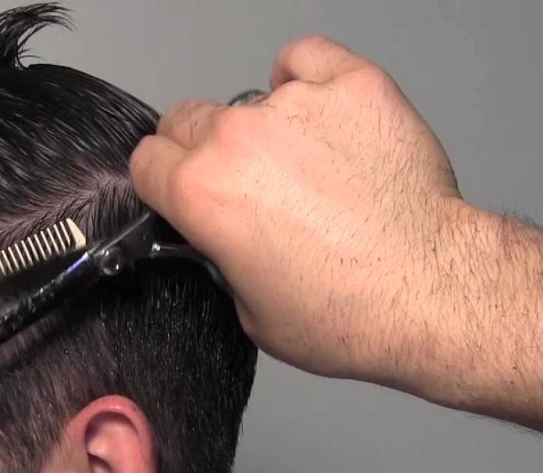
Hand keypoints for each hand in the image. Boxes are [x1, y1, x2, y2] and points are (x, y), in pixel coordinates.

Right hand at [130, 35, 467, 384]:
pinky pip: (305, 58)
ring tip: (305, 167)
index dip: (161, 180)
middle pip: (185, 118)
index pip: (145, 160)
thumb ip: (218, 254)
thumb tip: (222, 235)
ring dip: (262, 129)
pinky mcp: (351, 86)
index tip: (178, 189)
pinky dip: (306, 81)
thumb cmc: (348, 311)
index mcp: (200, 193)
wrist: (430, 290)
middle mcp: (237, 140)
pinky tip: (321, 116)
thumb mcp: (248, 309)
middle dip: (201, 151)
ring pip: (248, 99)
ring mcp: (295, 105)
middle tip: (241, 184)